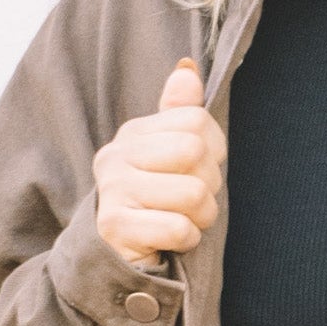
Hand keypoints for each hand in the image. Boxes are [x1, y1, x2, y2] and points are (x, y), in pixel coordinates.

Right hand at [91, 57, 225, 269]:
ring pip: (194, 194)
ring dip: (202, 217)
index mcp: (134, 133)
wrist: (113, 257)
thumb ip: (178, 112)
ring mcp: (113, 190)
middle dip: (210, 185)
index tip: (198, 169)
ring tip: (183, 220)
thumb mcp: (167, 154)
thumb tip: (187, 69)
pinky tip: (170, 240)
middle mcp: (117, 156)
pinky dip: (187, 239)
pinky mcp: (114, 227)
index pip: (197, 120)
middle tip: (193, 201)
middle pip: (196, 153)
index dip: (214, 149)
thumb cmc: (153, 202)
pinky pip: (178, 228)